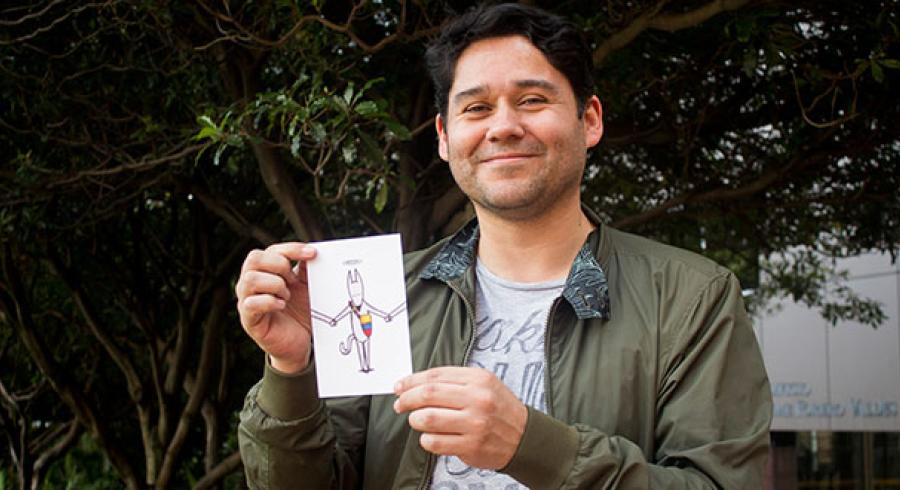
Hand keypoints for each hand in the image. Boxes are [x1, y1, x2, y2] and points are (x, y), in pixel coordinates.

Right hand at [235, 242, 315, 373]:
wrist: (299, 342)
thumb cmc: (299, 312)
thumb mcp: (306, 286)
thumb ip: (306, 268)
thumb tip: (312, 250)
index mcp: (264, 271)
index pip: (271, 250)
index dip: (291, 249)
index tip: (312, 254)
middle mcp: (251, 283)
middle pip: (254, 258)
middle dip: (279, 265)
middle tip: (294, 281)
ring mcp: (246, 300)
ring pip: (250, 279)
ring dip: (275, 285)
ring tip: (287, 296)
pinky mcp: (248, 319)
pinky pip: (251, 303)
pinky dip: (270, 302)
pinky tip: (282, 305)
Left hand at [393, 367, 526, 469]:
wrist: (525, 437)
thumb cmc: (499, 409)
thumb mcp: (484, 384)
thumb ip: (454, 380)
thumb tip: (417, 383)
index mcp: (478, 379)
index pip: (435, 376)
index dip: (411, 381)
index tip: (400, 386)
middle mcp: (477, 399)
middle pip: (428, 395)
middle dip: (407, 399)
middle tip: (400, 404)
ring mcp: (475, 424)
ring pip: (428, 419)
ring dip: (415, 420)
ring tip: (417, 420)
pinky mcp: (471, 446)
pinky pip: (435, 442)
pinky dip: (425, 439)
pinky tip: (429, 437)